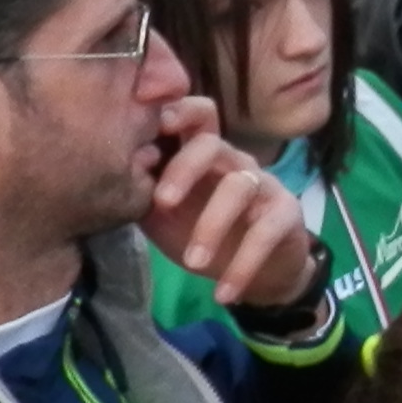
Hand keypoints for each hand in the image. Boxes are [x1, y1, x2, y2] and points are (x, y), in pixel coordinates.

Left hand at [140, 93, 321, 306]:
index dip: (175, 110)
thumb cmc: (203, 231)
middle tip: (162, 202)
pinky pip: (265, 232)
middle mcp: (232, 161)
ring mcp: (262, 184)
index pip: (192, 117)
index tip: (149, 119)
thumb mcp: (165, 215)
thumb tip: (117, 175)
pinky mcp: (284, 213)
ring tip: (193, 264)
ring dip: (212, 225)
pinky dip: (243, 265)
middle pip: (211, 144)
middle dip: (184, 168)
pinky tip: (223, 292)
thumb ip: (144, 193)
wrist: (259, 271)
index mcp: (201, 156)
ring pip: (238, 187)